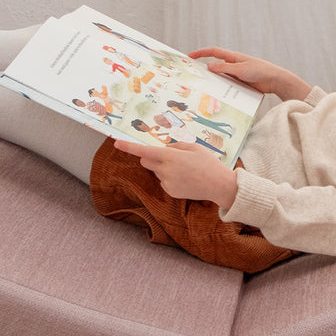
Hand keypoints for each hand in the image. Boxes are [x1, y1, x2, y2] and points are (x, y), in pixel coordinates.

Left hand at [112, 138, 238, 207]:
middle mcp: (165, 170)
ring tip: (185, 169)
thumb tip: (164, 149)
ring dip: (164, 168)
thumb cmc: (208, 163)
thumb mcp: (194, 147)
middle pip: (146, 161)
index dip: (129, 147)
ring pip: (157, 171)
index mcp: (171, 157)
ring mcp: (167, 183)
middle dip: (151, 157)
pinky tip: (185, 179)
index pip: (144, 151)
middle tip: (169, 156)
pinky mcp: (170, 192)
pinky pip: (164, 181)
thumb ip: (176, 146)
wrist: (219, 185)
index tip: (117, 143)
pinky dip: (170, 178)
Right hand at [189, 47, 310, 101]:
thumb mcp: (240, 69)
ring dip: (213, 83)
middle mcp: (233, 65)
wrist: (275, 81)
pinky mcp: (240, 84)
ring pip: (220, 78)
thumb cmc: (260, 70)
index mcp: (233, 57)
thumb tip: (208, 66)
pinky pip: (228, 86)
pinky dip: (222, 90)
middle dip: (203, 71)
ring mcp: (236, 75)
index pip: (213, 52)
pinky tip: (217, 97)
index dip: (200, 53)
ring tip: (202, 90)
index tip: (189, 56)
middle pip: (214, 67)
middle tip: (192, 77)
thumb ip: (224, 68)